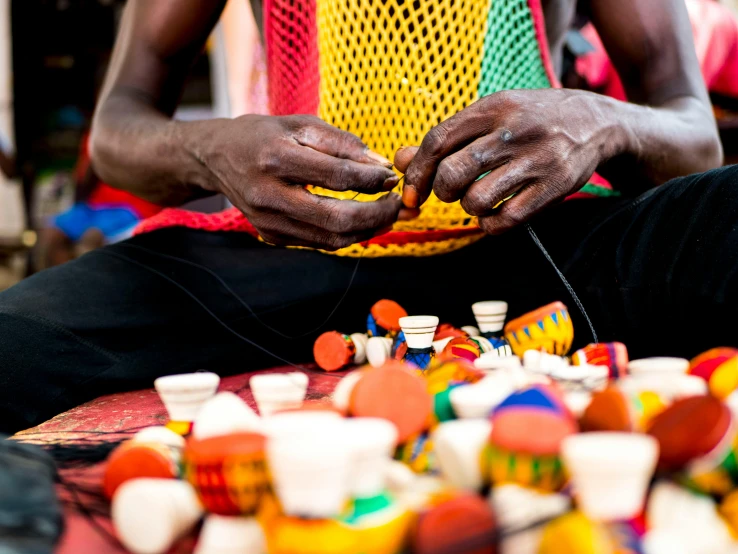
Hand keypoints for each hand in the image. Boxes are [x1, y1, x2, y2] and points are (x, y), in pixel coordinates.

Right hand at [204, 114, 407, 249]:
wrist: (217, 158)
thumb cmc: (263, 135)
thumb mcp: (299, 124)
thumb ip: (342, 143)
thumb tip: (381, 166)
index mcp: (275, 158)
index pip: (337, 176)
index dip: (372, 180)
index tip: (393, 176)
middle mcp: (268, 195)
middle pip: (336, 218)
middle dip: (377, 214)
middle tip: (400, 205)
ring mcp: (268, 222)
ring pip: (331, 238)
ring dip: (368, 230)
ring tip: (390, 215)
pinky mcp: (271, 236)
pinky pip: (320, 242)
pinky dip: (348, 234)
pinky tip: (365, 221)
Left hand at [397, 89, 624, 233]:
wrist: (596, 122)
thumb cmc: (531, 119)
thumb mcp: (491, 115)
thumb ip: (447, 137)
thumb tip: (399, 159)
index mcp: (493, 107)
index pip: (438, 140)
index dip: (417, 171)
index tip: (412, 191)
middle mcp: (514, 130)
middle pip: (453, 172)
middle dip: (442, 191)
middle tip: (452, 192)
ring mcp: (536, 160)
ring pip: (476, 200)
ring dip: (469, 208)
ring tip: (479, 199)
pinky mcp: (554, 188)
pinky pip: (505, 220)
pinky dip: (490, 224)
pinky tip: (495, 214)